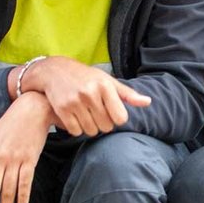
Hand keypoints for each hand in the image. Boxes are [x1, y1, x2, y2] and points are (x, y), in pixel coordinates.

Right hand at [20, 56, 150, 135]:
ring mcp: (75, 101)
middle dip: (104, 124)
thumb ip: (128, 94)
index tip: (112, 113)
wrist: (55, 71)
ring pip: (91, 130)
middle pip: (106, 126)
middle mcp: (90, 93)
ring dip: (91, 128)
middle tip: (98, 115)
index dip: (117, 119)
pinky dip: (77, 129)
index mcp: (105, 86)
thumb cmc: (87, 77)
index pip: (120, 118)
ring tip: (88, 117)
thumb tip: (148, 102)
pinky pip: (75, 131)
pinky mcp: (61, 109)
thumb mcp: (109, 81)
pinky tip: (76, 119)